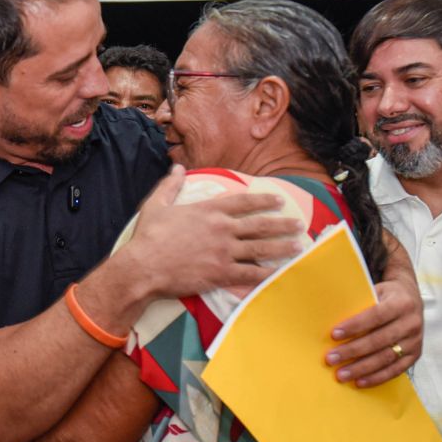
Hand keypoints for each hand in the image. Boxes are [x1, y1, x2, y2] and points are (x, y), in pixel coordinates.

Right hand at [127, 165, 304, 297]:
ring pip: (261, 248)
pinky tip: (281, 273)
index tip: (279, 200)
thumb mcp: (156, 204)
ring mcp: (224, 252)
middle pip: (260, 224)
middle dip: (282, 224)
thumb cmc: (148, 237)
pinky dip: (268, 273)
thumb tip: (178, 167)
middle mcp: (222, 229)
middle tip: (298, 224)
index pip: (244, 202)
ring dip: (282, 247)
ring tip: (299, 246)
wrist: (143, 267)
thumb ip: (171, 185)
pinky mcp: (222, 273)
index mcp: (209, 210)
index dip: (264, 200)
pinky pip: (251, 273)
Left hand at [325, 278, 422, 386]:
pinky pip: (395, 370)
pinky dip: (376, 378)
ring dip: (361, 368)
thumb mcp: (376, 292)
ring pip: (386, 358)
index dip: (355, 326)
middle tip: (331, 359)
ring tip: (341, 374)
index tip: (334, 334)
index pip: (376, 316)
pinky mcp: (415, 355)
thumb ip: (361, 304)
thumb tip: (332, 320)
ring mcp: (415, 341)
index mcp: (401, 303)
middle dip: (352, 351)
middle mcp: (411, 323)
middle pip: (379, 340)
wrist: (412, 298)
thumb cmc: (385, 296)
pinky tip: (359, 382)